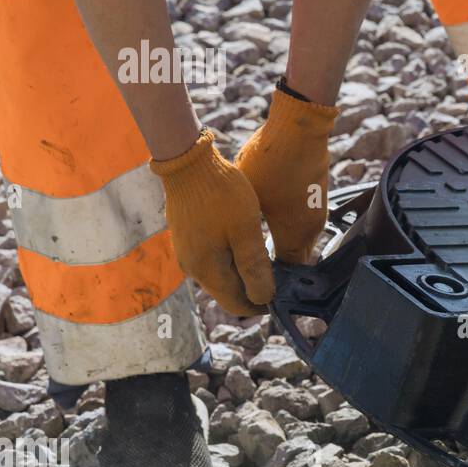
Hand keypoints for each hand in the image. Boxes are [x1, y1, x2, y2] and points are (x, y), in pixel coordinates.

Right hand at [150, 129, 274, 315]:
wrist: (188, 162)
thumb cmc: (220, 194)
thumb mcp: (246, 231)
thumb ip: (254, 267)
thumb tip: (263, 298)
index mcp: (207, 270)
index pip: (237, 305)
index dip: (261, 304)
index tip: (281, 295)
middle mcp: (192, 267)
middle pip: (228, 291)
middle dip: (252, 288)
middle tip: (278, 275)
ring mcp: (186, 252)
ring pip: (220, 274)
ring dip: (242, 272)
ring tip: (265, 258)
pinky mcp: (186, 237)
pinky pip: (212, 258)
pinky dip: (230, 257)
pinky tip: (245, 242)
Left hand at [235, 88, 338, 263]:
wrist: (299, 129)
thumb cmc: (269, 162)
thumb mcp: (248, 200)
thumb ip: (246, 228)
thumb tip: (235, 247)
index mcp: (293, 235)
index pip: (284, 272)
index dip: (268, 280)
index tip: (251, 282)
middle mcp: (311, 229)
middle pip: (294, 259)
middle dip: (276, 266)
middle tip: (253, 265)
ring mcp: (318, 213)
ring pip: (300, 240)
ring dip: (283, 244)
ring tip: (260, 242)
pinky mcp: (319, 198)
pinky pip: (304, 222)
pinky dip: (289, 226)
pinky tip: (272, 216)